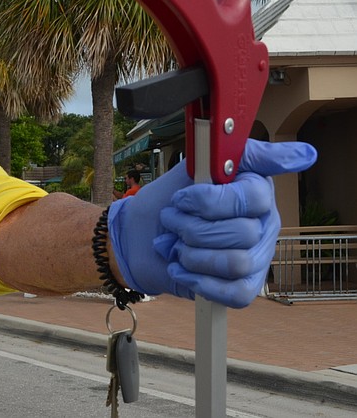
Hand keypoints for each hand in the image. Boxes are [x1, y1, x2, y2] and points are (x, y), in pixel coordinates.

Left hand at [109, 139, 316, 307]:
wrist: (138, 234)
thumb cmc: (169, 198)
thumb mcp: (197, 163)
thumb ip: (238, 150)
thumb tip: (305, 153)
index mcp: (257, 191)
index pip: (254, 198)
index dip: (209, 200)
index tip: (182, 197)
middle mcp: (263, 225)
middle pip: (241, 233)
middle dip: (191, 227)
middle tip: (172, 220)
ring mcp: (256, 258)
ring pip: (235, 263)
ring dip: (191, 254)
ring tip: (175, 244)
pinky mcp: (242, 287)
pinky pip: (235, 293)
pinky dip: (199, 281)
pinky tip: (180, 267)